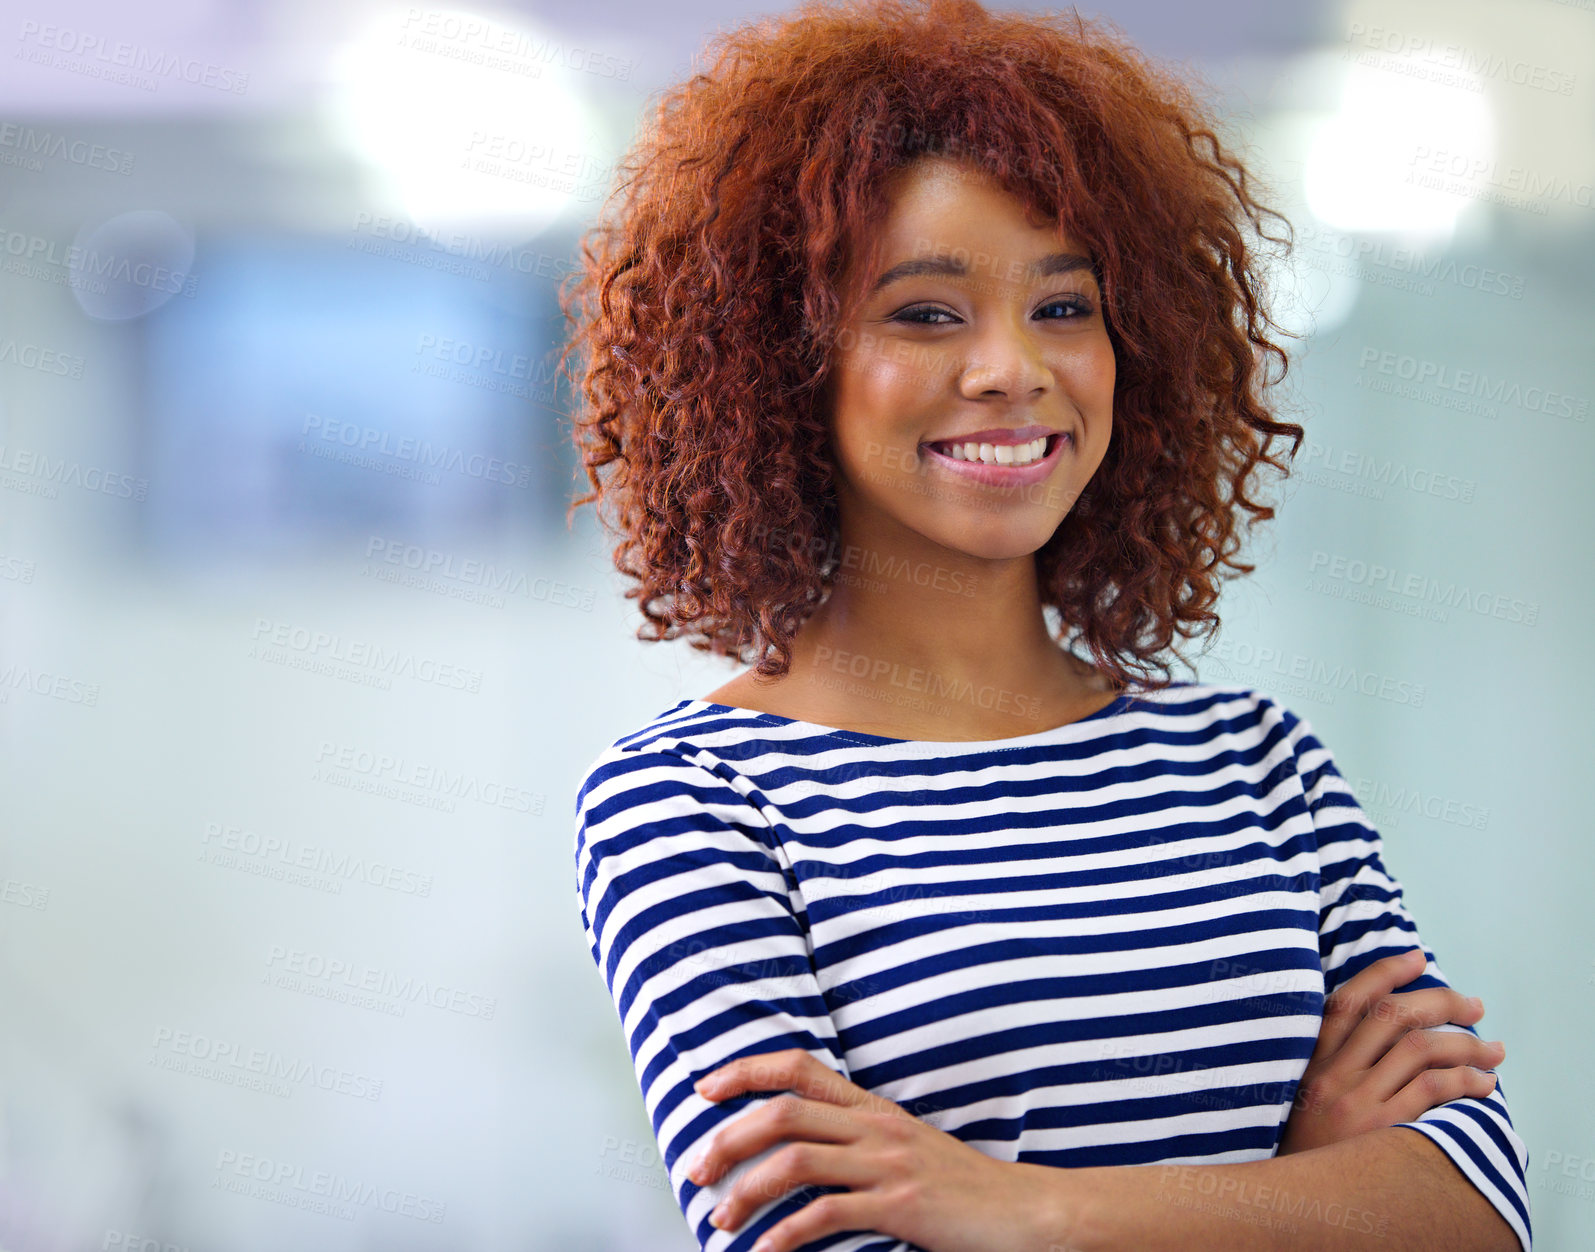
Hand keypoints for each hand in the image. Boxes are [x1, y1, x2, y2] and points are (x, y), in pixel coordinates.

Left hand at [686, 1048, 1067, 1251]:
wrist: (1026, 1211)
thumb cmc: (962, 1186)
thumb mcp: (905, 1145)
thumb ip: (856, 1138)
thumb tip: (795, 1147)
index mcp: (871, 1107)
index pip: (797, 1067)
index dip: (744, 1071)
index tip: (705, 1088)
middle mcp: (874, 1126)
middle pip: (782, 1112)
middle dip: (728, 1138)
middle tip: (696, 1168)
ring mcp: (887, 1164)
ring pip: (795, 1159)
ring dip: (747, 1189)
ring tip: (722, 1216)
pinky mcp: (899, 1205)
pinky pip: (826, 1215)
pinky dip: (786, 1235)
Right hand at [1279, 946, 1506, 1155]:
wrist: (1293, 1204)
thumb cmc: (1309, 1154)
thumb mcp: (1306, 1101)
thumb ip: (1336, 1067)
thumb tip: (1393, 1037)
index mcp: (1312, 1061)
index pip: (1348, 999)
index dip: (1384, 971)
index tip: (1418, 956)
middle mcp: (1332, 1074)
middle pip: (1392, 1015)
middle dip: (1441, 1001)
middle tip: (1475, 1006)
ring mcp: (1356, 1101)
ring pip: (1419, 1047)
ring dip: (1466, 1044)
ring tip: (1494, 1051)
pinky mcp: (1381, 1131)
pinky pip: (1432, 1090)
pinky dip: (1465, 1081)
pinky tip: (1484, 1086)